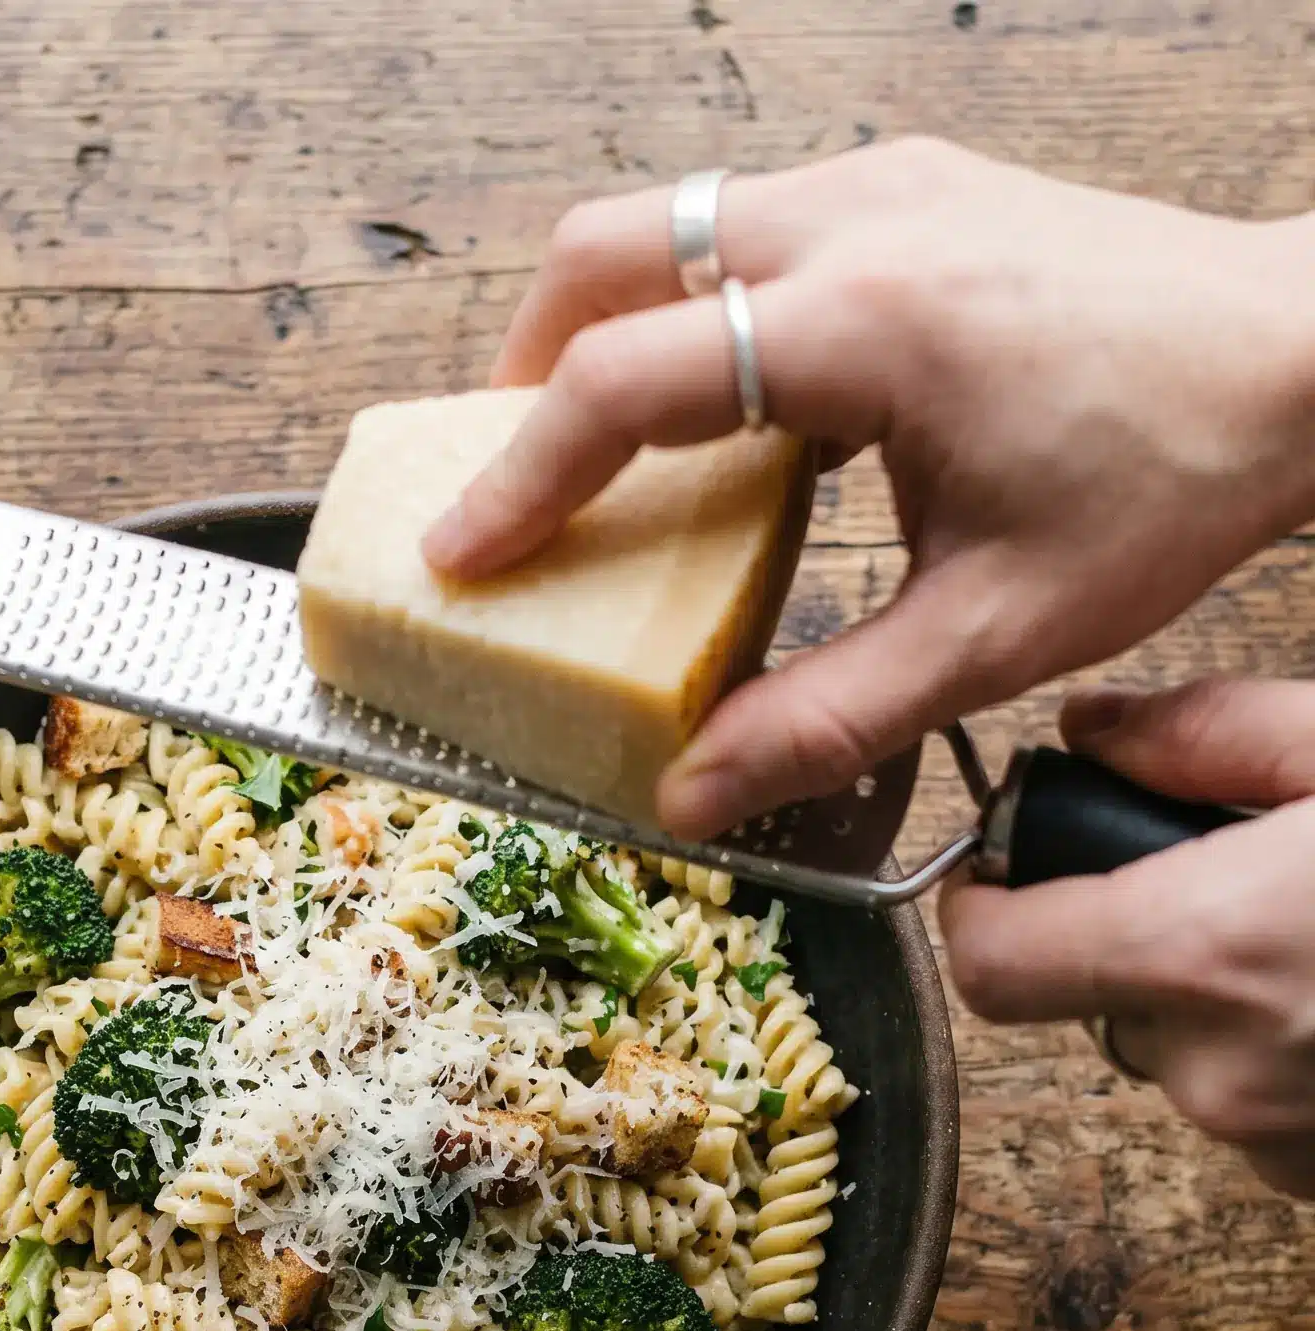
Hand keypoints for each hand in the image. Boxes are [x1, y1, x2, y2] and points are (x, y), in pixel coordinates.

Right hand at [420, 140, 1314, 840]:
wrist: (1311, 352)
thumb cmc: (1178, 471)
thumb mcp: (998, 632)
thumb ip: (831, 717)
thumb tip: (699, 792)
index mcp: (871, 322)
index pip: (626, 381)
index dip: (519, 477)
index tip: (458, 553)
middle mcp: (860, 218)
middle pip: (605, 248)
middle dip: (526, 366)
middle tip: (510, 480)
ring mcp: (886, 182)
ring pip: (665, 218)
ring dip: (598, 326)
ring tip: (590, 447)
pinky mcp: (910, 185)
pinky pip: (739, 223)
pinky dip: (682, 307)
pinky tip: (716, 407)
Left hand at [942, 675, 1314, 1197]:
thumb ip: (1208, 733)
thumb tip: (1091, 729)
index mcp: (1202, 952)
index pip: (989, 965)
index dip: (982, 915)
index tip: (1003, 879)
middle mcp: (1218, 1071)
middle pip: (1086, 1002)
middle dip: (1129, 939)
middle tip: (1229, 878)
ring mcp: (1273, 1142)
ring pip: (1177, 1057)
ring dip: (1212, 1002)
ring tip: (1308, 934)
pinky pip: (1253, 1110)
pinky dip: (1279, 1057)